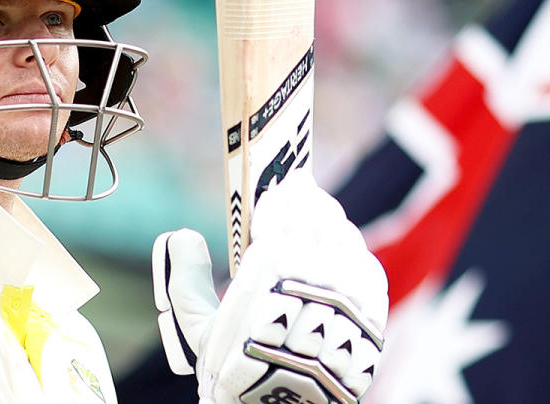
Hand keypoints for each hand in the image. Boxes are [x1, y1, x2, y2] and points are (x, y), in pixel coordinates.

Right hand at [152, 170, 387, 403]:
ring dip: (326, 217)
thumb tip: (184, 236)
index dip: (280, 194)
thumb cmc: (237, 368)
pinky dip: (348, 245)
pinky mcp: (371, 308)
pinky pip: (363, 260)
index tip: (274, 185)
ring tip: (314, 210)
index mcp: (272, 269)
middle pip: (316, 215)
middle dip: (303, 198)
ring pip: (342, 233)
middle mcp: (316, 273)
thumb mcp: (196, 327)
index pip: (283, 211)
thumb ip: (183, 278)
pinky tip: (337, 244)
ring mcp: (348, 289)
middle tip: (295, 187)